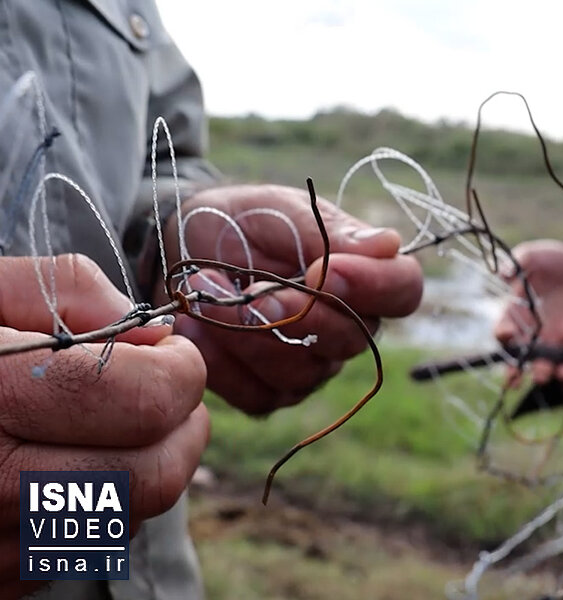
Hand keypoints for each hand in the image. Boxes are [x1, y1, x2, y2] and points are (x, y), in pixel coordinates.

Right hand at [0, 255, 207, 597]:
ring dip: (146, 466)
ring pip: (128, 518)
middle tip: (166, 389)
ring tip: (114, 423)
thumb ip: (65, 290)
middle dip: (181, 425)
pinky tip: (65, 464)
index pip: (147, 401)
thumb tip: (147, 334)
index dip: (182, 370)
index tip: (173, 351)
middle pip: (153, 475)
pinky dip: (99, 506)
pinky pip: (81, 550)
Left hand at [158, 184, 422, 413]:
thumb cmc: (245, 222)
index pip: (403, 292)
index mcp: (364, 277)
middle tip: (252, 290)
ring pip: (300, 372)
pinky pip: (257, 394)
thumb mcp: (282, 211)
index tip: (321, 270)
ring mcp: (312, 366)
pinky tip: (191, 325)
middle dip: (297, 315)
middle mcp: (348, 327)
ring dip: (245, 333)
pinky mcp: (269, 393)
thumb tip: (388, 244)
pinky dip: (219, 360)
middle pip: (351, 340)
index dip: (374, 287)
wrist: (182, 243)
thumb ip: (328, 231)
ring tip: (203, 289)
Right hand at [494, 239, 562, 383]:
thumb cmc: (554, 258)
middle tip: (511, 382)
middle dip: (513, 370)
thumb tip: (504, 272)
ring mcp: (554, 336)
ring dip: (541, 372)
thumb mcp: (534, 255)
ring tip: (542, 376)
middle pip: (519, 356)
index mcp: (516, 311)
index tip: (506, 335)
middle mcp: (532, 329)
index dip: (503, 334)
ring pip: (544, 361)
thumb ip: (519, 262)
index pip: (504, 329)